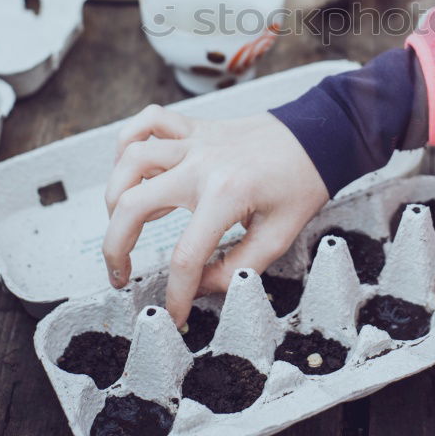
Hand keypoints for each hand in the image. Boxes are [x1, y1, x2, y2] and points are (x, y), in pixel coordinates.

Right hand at [102, 106, 328, 326]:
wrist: (320, 135)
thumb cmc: (303, 182)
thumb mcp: (280, 236)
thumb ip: (238, 268)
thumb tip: (200, 287)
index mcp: (226, 194)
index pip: (185, 256)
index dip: (176, 293)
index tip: (175, 313)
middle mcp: (201, 164)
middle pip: (133, 204)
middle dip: (115, 248)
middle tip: (119, 274)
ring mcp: (195, 142)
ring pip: (130, 160)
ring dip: (114, 195)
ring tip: (121, 223)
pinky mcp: (196, 128)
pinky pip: (148, 122)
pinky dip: (128, 140)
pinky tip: (128, 167)